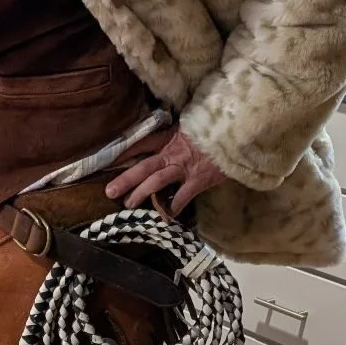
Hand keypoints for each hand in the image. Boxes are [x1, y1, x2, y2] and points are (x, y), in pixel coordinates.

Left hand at [105, 128, 225, 215]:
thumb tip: (166, 139)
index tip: (109, 159)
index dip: (124, 151)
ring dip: (141, 194)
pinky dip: (172, 208)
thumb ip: (177, 135)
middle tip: (109, 191)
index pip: (142, 143)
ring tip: (128, 205)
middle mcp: (172, 153)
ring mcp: (184, 168)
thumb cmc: (214, 130)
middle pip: (143, 166)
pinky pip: (180, 198)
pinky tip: (164, 218)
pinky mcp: (197, 181)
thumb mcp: (192, 127)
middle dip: (125, 179)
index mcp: (169, 138)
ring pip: (156, 182)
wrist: (236, 135)